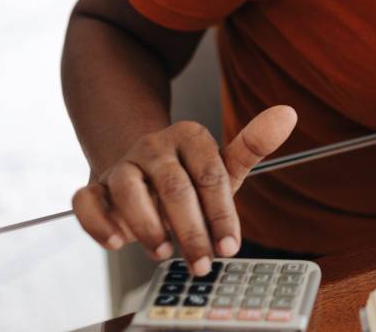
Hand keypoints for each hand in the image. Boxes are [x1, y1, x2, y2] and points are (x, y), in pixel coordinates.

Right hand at [71, 105, 297, 274]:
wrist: (139, 166)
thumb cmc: (188, 174)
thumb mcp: (221, 164)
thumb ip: (252, 146)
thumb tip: (288, 114)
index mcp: (190, 137)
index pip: (211, 175)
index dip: (222, 213)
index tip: (231, 247)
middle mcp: (153, 147)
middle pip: (174, 188)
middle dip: (191, 231)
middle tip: (203, 263)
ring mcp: (122, 165)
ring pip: (129, 190)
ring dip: (147, 226)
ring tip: (163, 253)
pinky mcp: (94, 185)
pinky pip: (87, 201)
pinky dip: (99, 223)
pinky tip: (117, 242)